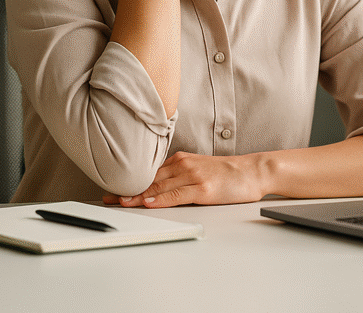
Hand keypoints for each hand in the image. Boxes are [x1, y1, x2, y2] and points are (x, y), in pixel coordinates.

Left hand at [103, 151, 265, 207]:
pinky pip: (176, 195)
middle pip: (150, 179)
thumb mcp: (200, 169)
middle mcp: (184, 165)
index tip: (113, 190)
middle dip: (128, 190)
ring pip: (159, 187)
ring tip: (120, 202)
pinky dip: (160, 199)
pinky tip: (148, 202)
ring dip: (138, 196)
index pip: (150, 173)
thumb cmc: (229, 174)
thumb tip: (158, 188)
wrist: (254, 171)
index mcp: (181, 160)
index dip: (130, 182)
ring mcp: (193, 176)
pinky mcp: (203, 188)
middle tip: (108, 198)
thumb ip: (179, 175)